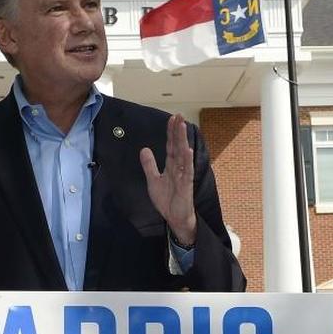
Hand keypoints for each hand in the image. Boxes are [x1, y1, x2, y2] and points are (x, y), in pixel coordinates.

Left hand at [140, 114, 196, 244]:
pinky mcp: (186, 185)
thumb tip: (144, 149)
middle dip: (178, 131)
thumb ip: (149, 165)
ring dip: (183, 140)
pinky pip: (187, 171)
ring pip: (183, 154)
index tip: (171, 119)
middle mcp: (179, 167)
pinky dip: (187, 161)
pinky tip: (187, 151)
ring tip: (183, 127)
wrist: (174, 218)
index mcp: (171, 166)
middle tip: (179, 116)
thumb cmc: (167, 200)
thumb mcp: (153, 180)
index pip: (171, 145)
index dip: (171, 132)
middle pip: (178, 145)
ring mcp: (184, 175)